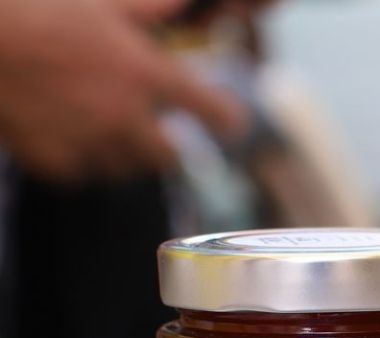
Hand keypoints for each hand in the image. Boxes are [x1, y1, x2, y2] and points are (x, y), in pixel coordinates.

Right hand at [0, 0, 245, 179]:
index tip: (230, 123)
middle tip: (158, 134)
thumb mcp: (103, 2)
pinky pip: (80, 170)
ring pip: (126, 167)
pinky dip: (78, 157)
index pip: (211, 110)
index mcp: (146, 75)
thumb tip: (185, 3)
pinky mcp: (56, 162)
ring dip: (123, 152)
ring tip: (105, 130)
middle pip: (170, 156)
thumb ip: (152, 7)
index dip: (225, 118)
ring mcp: (92, 143)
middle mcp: (127, 118)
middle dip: (167, 145)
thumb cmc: (40, 9)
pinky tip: (65, 135)